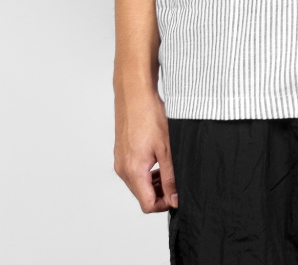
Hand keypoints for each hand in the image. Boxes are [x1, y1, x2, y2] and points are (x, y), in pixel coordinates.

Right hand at [113, 81, 178, 212]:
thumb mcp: (167, 149)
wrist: (134, 93)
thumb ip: (170, 177)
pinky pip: (133, 172)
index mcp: (133, 171)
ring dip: (153, 182)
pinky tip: (157, 157)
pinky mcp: (121, 153)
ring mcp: (120, 161)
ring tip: (168, 167)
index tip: (177, 193)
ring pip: (138, 184)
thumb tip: (175, 198)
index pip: (148, 205)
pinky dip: (146, 171)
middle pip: (142, 196)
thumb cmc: (149, 115)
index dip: (165, 203)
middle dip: (161, 192)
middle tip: (175, 178)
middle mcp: (123, 169)